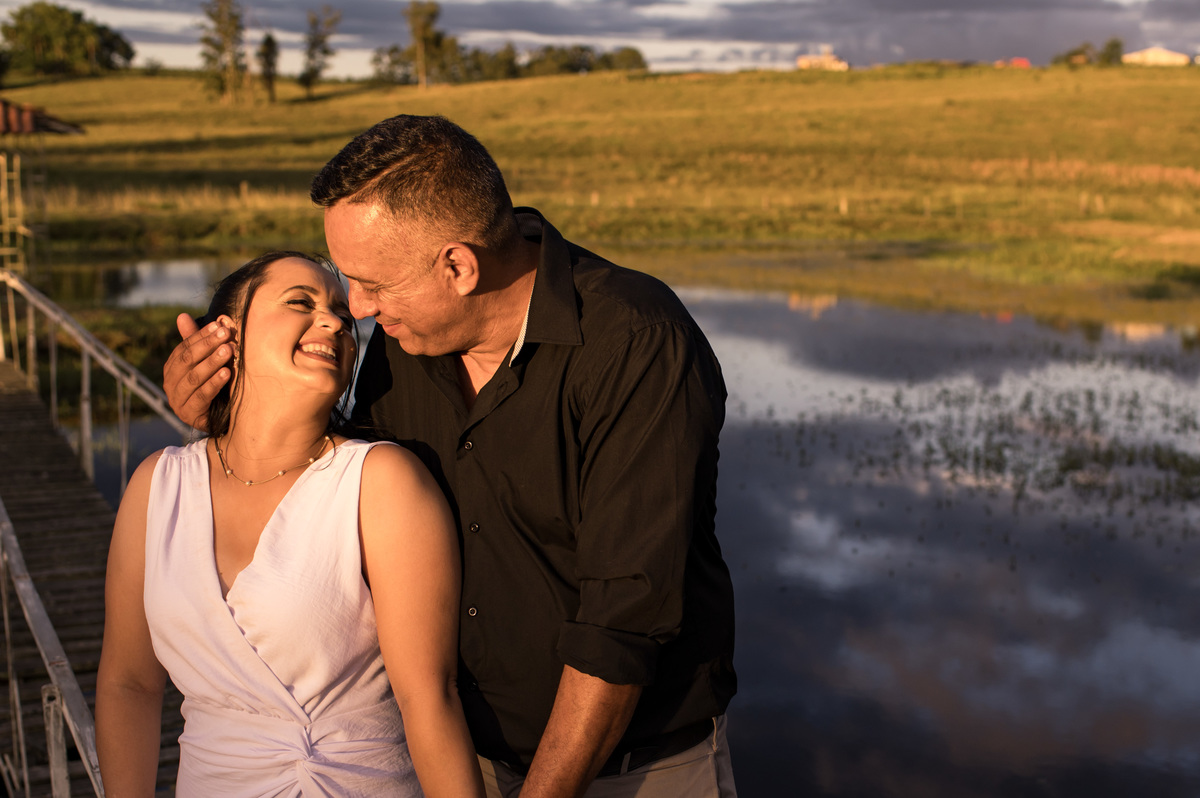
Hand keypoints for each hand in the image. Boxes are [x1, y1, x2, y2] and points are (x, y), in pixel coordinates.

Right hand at [163, 313, 232, 429]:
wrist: (221, 419)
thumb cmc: (213, 385)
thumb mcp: (206, 362)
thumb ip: (195, 342)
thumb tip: (182, 315)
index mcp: (172, 368)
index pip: (184, 348)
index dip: (201, 335)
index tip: (219, 325)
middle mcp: (170, 383)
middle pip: (187, 360)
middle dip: (207, 345)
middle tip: (226, 334)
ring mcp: (177, 400)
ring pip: (193, 378)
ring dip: (212, 362)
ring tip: (228, 350)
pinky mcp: (189, 414)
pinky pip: (201, 396)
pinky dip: (214, 383)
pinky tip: (227, 373)